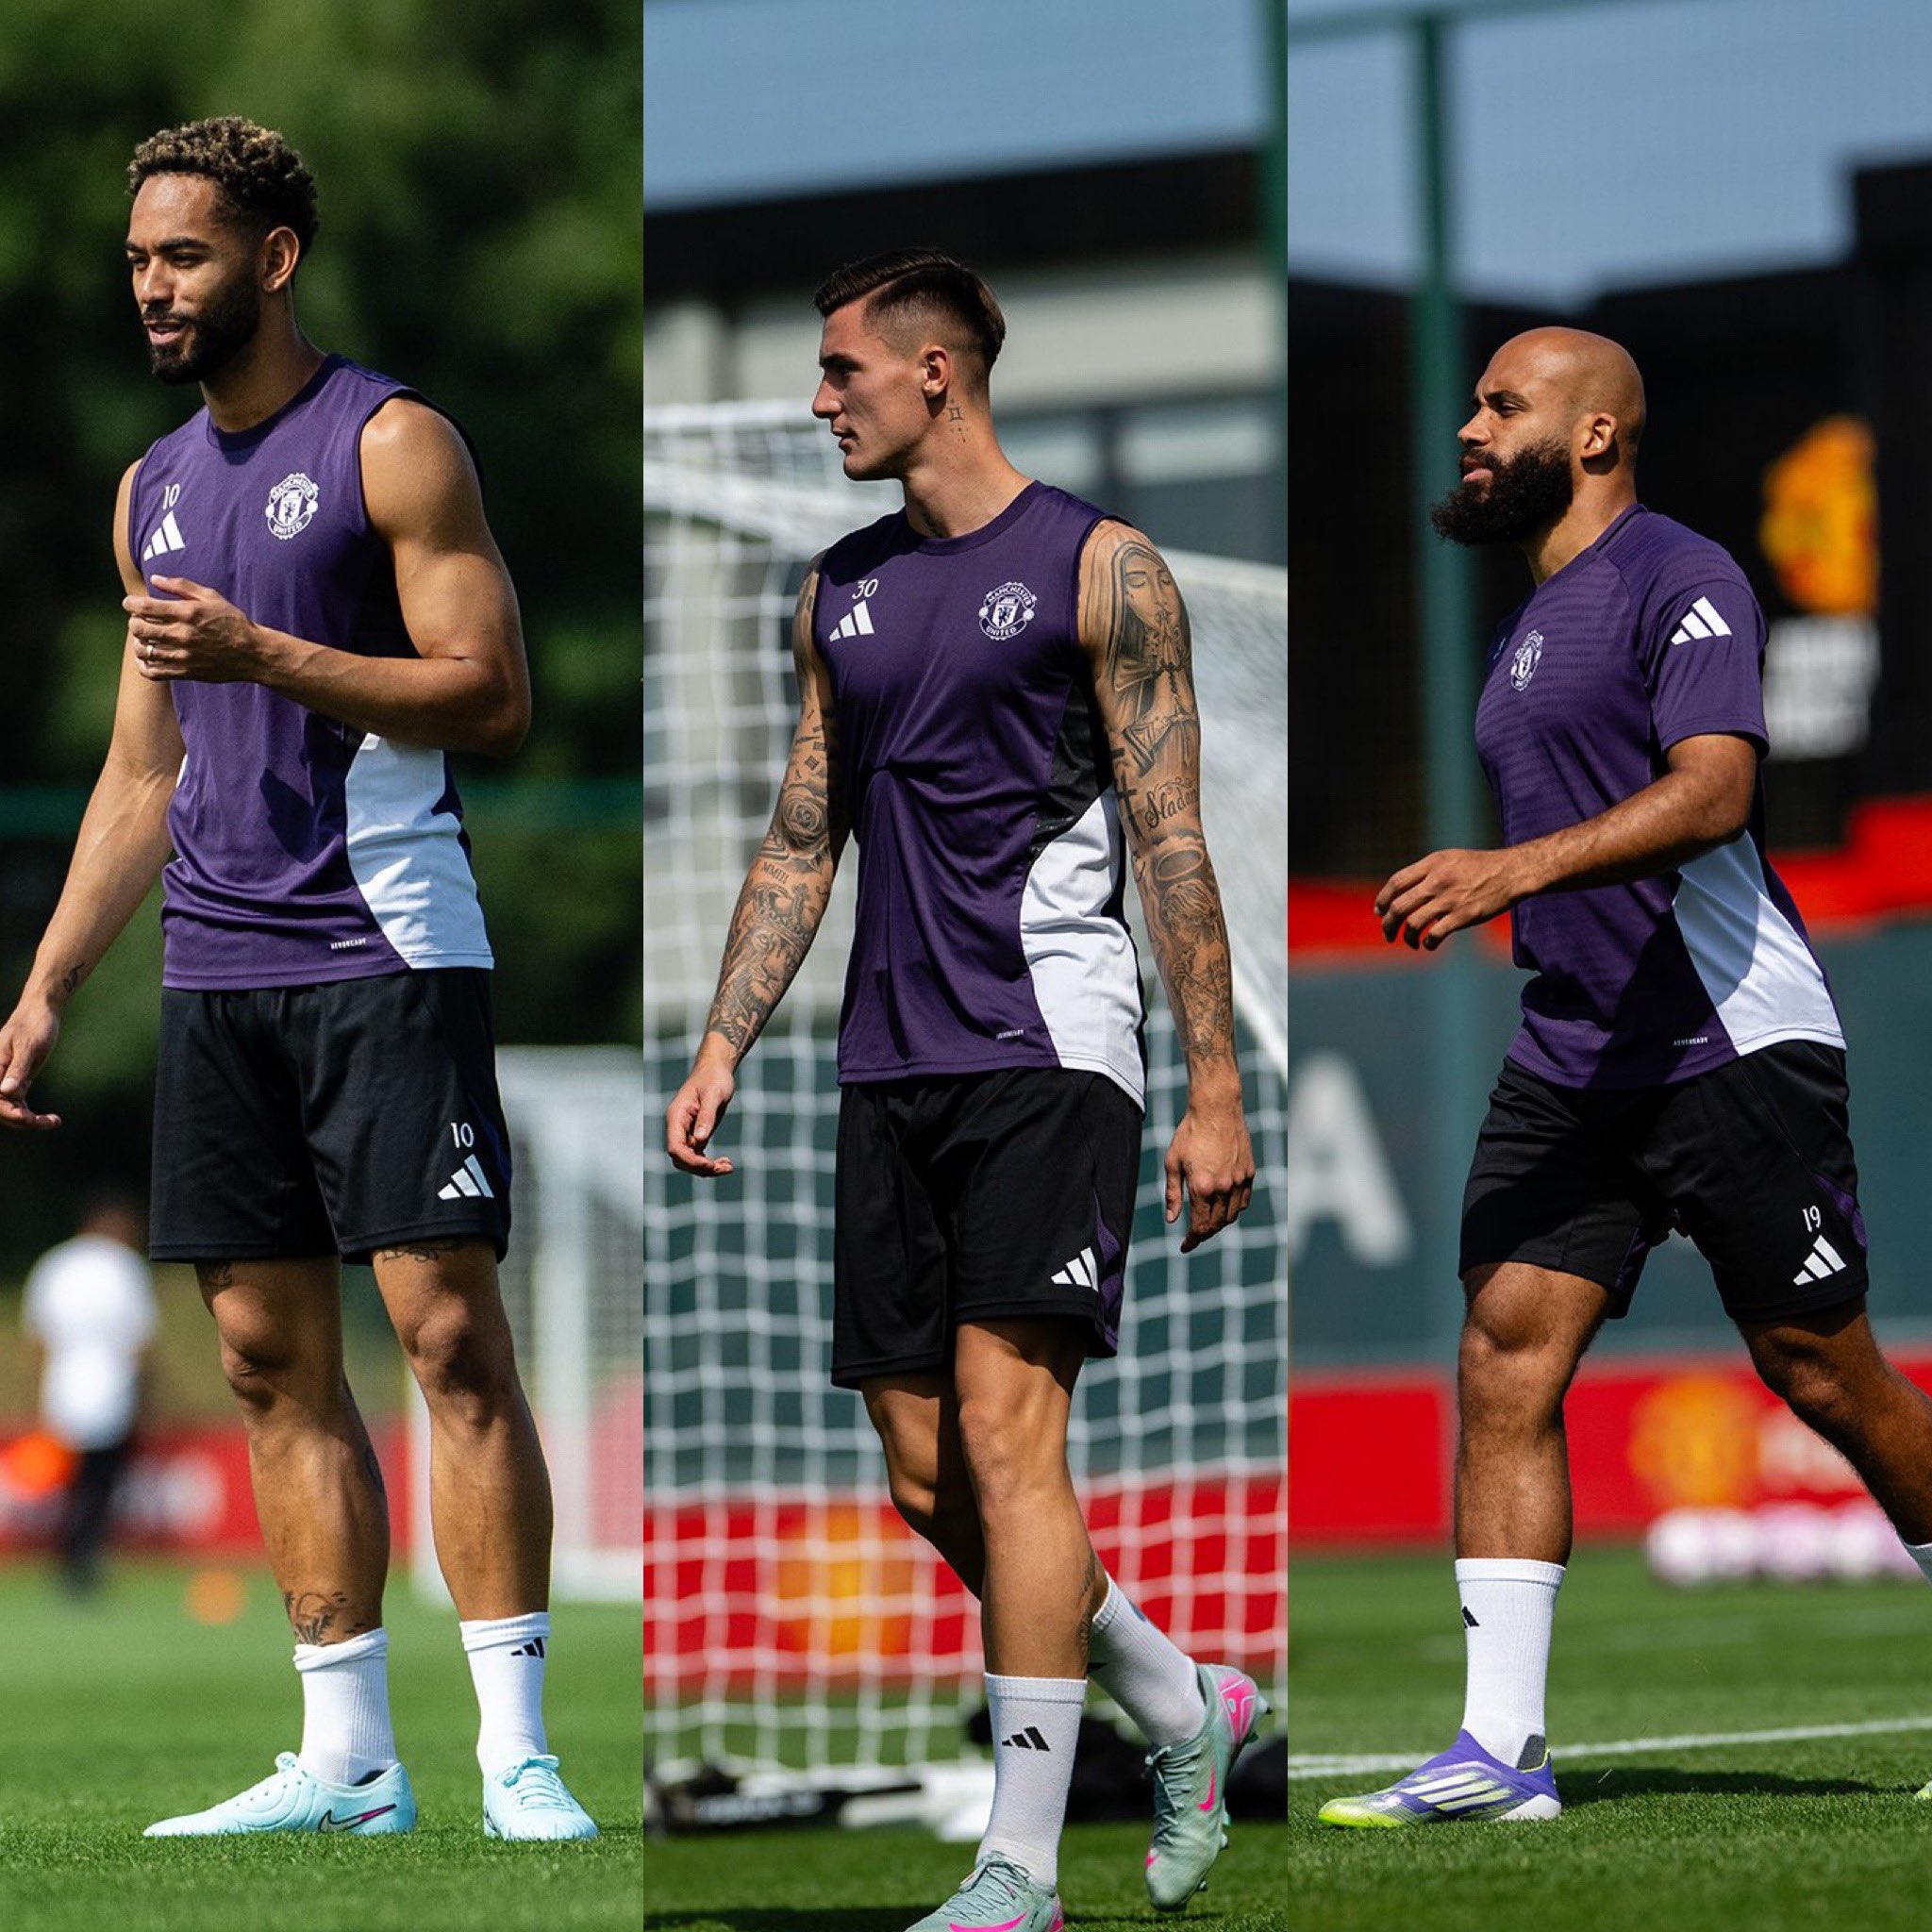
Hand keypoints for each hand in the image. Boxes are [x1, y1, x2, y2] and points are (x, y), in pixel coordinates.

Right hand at [0, 1000, 63, 1129]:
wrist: (40, 1011)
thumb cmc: (34, 1025)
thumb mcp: (29, 1046)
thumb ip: (18, 1069)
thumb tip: (5, 1091)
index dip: (8, 1113)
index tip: (29, 1118)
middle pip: (1, 1109)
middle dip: (22, 1120)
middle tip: (50, 1122)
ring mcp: (4, 1080)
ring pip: (9, 1109)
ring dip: (28, 1121)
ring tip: (54, 1122)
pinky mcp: (16, 1081)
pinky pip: (17, 1104)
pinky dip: (30, 1114)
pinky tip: (50, 1119)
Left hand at [124, 576, 269, 684]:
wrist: (253, 653)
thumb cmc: (233, 621)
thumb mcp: (211, 597)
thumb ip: (181, 586)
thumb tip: (154, 580)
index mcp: (188, 613)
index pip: (144, 607)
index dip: (130, 604)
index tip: (130, 604)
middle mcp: (183, 634)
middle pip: (139, 628)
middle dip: (133, 622)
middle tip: (139, 621)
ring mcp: (184, 655)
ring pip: (144, 650)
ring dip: (138, 643)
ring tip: (145, 639)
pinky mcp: (187, 672)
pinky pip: (154, 672)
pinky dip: (143, 665)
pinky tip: (146, 659)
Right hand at [665, 1049, 737, 1176]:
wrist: (716, 1069)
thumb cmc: (714, 1078)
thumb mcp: (714, 1095)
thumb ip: (706, 1116)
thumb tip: (699, 1141)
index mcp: (676, 1116)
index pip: (675, 1148)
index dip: (691, 1161)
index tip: (711, 1164)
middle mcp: (677, 1126)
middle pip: (681, 1158)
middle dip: (701, 1168)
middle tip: (726, 1168)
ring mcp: (685, 1132)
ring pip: (689, 1160)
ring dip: (706, 1168)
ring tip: (728, 1167)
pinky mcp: (695, 1134)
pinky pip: (697, 1155)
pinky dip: (709, 1163)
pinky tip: (726, 1163)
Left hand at [1165, 1086, 1252, 1252]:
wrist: (1216, 1109)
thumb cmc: (1189, 1132)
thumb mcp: (1172, 1162)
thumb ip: (1173, 1193)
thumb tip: (1172, 1219)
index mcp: (1202, 1187)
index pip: (1200, 1226)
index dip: (1192, 1241)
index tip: (1184, 1247)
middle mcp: (1224, 1188)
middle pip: (1217, 1224)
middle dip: (1204, 1235)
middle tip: (1194, 1236)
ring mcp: (1239, 1181)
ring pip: (1232, 1215)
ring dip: (1219, 1224)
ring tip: (1207, 1223)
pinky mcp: (1249, 1172)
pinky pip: (1244, 1201)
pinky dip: (1234, 1210)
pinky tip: (1224, 1207)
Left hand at [1375, 847, 1523, 949]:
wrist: (1512, 872)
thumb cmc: (1480, 866)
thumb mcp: (1450, 858)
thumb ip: (1426, 871)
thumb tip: (1403, 890)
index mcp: (1432, 864)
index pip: (1395, 882)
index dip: (1382, 899)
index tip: (1379, 911)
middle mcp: (1437, 881)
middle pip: (1399, 906)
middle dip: (1388, 923)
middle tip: (1387, 933)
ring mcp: (1449, 899)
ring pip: (1413, 923)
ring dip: (1406, 937)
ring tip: (1409, 942)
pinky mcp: (1463, 916)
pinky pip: (1435, 935)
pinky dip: (1427, 943)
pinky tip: (1428, 945)